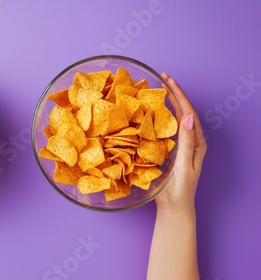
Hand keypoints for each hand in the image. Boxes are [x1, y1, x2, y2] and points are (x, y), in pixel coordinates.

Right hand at [155, 73, 206, 211]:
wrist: (174, 207)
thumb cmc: (180, 189)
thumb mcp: (184, 165)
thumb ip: (186, 142)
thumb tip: (187, 116)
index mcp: (197, 142)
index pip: (188, 112)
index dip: (179, 95)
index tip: (168, 80)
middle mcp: (190, 140)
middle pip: (183, 111)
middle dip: (174, 93)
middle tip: (163, 77)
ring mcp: (180, 144)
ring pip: (175, 117)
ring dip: (168, 102)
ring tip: (159, 88)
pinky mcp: (170, 150)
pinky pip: (166, 128)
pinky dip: (161, 115)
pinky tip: (152, 111)